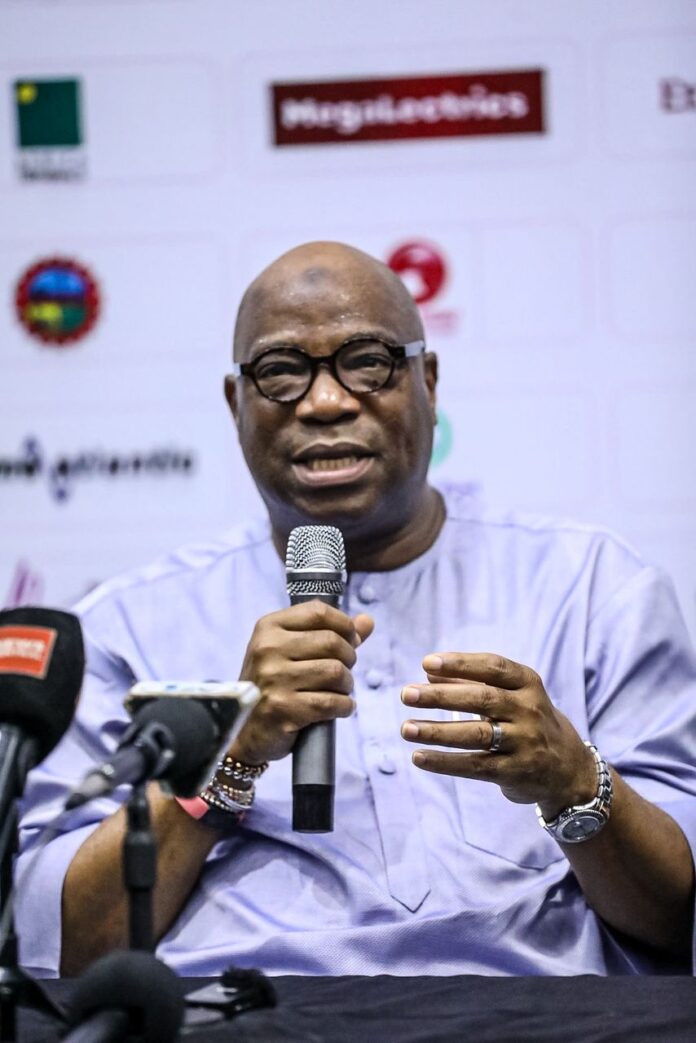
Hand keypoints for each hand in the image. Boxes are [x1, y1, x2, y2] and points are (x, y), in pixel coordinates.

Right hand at [229, 602, 373, 765]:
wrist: (246, 731)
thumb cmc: (273, 685)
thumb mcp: (292, 651)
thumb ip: (331, 633)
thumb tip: (367, 621)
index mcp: (269, 627)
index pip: (319, 612)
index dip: (344, 625)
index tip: (351, 641)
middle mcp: (267, 648)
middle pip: (332, 641)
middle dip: (348, 659)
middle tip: (342, 672)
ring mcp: (273, 678)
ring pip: (335, 672)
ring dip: (347, 685)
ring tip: (339, 690)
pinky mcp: (282, 708)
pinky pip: (331, 702)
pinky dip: (344, 706)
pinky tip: (339, 708)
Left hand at [400, 652, 596, 816]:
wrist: (567, 768)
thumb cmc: (526, 721)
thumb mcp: (510, 695)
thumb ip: (471, 681)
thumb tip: (429, 670)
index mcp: (527, 684)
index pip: (493, 667)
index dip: (460, 664)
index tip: (426, 662)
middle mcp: (529, 710)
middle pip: (482, 699)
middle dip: (441, 696)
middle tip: (407, 694)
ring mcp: (524, 742)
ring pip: (476, 734)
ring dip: (437, 731)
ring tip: (407, 728)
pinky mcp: (515, 772)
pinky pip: (476, 766)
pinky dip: (445, 762)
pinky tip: (419, 758)